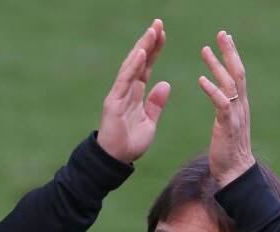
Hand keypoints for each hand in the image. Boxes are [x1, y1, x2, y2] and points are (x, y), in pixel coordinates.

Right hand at [97, 19, 170, 163]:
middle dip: (149, 42)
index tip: (163, 34)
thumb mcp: (150, 122)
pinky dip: (133, 66)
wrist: (117, 160)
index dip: (155, 50)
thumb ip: (156, 104)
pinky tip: (142, 52)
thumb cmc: (130, 143)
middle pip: (139, 61)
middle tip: (158, 23)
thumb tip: (165, 84)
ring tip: (153, 31)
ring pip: (132, 66)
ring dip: (142, 48)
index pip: (146, 67)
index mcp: (135, 94)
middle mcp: (126, 90)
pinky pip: (125, 80)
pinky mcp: (114, 101)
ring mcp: (119, 94)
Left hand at [198, 31, 254, 187]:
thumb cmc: (228, 152)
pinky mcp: (228, 126)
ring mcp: (236, 116)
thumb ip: (226, 110)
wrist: (235, 173)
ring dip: (217, 66)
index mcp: (240, 106)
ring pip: (230, 84)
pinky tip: (201, 80)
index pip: (238, 75)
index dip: (232, 56)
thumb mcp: (228, 126)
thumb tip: (223, 99)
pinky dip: (212, 90)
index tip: (225, 39)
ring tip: (205, 50)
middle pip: (238, 73)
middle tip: (221, 33)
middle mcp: (241, 107)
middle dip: (229, 52)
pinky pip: (221, 104)